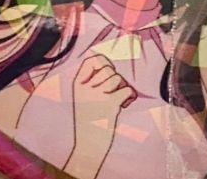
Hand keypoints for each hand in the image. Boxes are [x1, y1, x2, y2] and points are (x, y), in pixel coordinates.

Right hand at [66, 53, 135, 178]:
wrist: (88, 146)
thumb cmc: (89, 119)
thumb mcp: (84, 97)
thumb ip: (93, 80)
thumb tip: (111, 60)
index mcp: (77, 86)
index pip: (91, 60)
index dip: (103, 61)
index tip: (106, 71)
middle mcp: (85, 89)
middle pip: (109, 70)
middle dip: (115, 79)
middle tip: (111, 93)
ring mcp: (97, 96)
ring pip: (119, 79)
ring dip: (122, 88)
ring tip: (114, 102)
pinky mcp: (110, 104)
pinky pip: (128, 90)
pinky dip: (129, 97)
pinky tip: (123, 105)